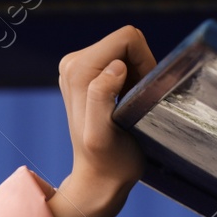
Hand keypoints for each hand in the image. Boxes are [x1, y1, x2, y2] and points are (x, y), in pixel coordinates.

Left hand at [48, 25, 156, 216]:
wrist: (98, 178)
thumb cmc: (108, 161)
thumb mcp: (101, 134)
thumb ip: (101, 97)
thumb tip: (115, 68)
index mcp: (77, 69)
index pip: (127, 38)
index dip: (145, 61)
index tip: (142, 93)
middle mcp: (72, 62)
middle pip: (126, 41)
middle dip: (140, 66)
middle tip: (136, 101)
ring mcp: (77, 66)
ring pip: (125, 49)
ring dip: (137, 74)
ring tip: (129, 105)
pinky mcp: (86, 73)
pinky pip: (121, 58)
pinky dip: (131, 78)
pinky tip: (124, 103)